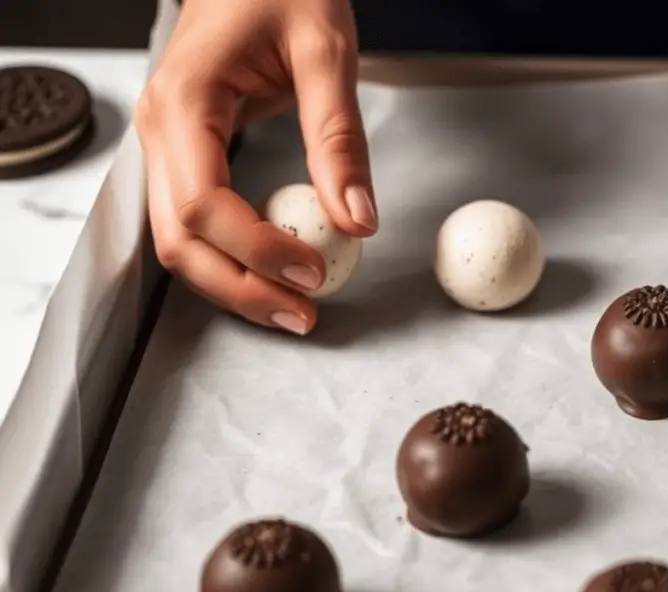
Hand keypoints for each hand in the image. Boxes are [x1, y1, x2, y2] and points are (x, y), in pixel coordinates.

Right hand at [135, 0, 376, 335]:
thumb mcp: (326, 51)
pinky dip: (234, 259)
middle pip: (178, 241)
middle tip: (303, 314)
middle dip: (240, 289)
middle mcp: (161, 130)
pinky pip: (198, 223)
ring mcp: (167, 146)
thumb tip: (356, 221)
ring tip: (294, 308)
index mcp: (184, 101)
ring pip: (181, 242)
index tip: (314, 271)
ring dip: (235, 284)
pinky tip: (275, 274)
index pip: (200, 203)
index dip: (256, 250)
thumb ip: (339, 140)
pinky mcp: (187, 155)